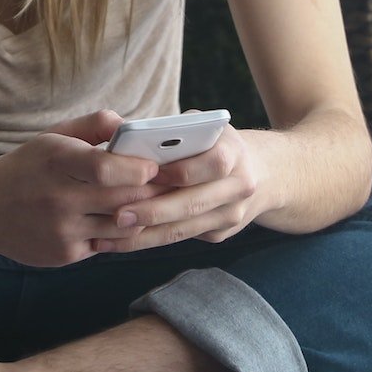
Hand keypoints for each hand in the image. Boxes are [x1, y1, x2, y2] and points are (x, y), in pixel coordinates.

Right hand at [0, 110, 162, 266]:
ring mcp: (61, 230)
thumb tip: (129, 125)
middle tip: (173, 185)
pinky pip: (106, 245)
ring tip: (156, 203)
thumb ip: (93, 124)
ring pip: (121, 226)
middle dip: (152, 192)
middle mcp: (58, 198)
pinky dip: (118, 233)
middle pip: (123, 199)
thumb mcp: (53, 137)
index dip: (138, 168)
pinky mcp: (64, 254)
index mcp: (56, 161)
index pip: (106, 168)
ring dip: (141, 215)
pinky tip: (124, 221)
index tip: (154, 165)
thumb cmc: (27, 167)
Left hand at [96, 129, 265, 251]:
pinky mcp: (220, 234)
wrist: (263, 172)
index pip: (210, 164)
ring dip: (144, 236)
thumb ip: (174, 133)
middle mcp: (238, 187)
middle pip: (192, 203)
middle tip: (116, 216)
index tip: (144, 175)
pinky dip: (149, 241)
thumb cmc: (215, 142)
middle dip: (152, 212)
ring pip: (183, 229)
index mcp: (234, 153)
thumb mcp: (203, 128)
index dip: (177, 172)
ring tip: (108, 237)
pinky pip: (181, 239)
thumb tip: (131, 144)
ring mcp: (232, 215)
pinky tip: (119, 242)